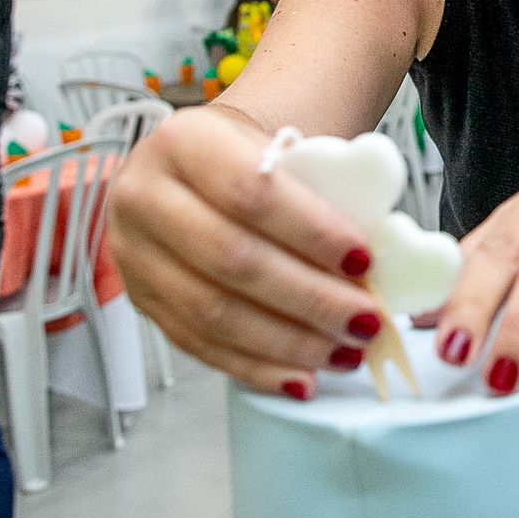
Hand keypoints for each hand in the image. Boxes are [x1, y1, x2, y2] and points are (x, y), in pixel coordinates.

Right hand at [107, 107, 391, 397]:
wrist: (200, 166)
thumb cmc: (252, 160)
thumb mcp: (286, 150)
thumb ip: (325, 191)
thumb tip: (383, 255)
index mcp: (185, 141)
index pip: (250, 191)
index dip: (310, 231)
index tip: (364, 260)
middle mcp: (145, 195)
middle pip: (233, 259)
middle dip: (309, 299)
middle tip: (365, 319)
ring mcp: (134, 253)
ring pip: (212, 312)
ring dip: (288, 342)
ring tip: (344, 352)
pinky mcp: (141, 300)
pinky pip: (198, 345)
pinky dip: (257, 366)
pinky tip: (301, 376)